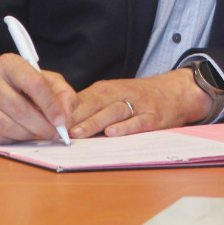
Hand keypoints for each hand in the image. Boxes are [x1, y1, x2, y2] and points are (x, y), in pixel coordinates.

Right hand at [0, 54, 75, 143]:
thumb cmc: (22, 86)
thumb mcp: (46, 81)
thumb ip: (63, 94)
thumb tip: (65, 116)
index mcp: (9, 63)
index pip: (34, 84)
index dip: (51, 105)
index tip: (61, 120)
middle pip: (20, 108)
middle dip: (42, 126)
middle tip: (54, 134)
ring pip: (5, 126)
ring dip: (27, 135)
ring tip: (38, 134)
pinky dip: (10, 141)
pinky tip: (19, 135)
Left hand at [68, 68, 211, 137]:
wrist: (176, 91)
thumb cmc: (138, 96)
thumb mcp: (113, 94)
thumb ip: (89, 106)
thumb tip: (58, 121)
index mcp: (106, 90)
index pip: (82, 99)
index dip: (64, 112)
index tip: (47, 124)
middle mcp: (120, 94)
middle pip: (95, 104)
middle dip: (75, 118)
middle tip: (57, 131)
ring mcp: (138, 105)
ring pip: (113, 112)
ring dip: (94, 122)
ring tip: (78, 134)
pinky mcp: (154, 116)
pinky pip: (139, 121)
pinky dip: (126, 127)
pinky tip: (113, 133)